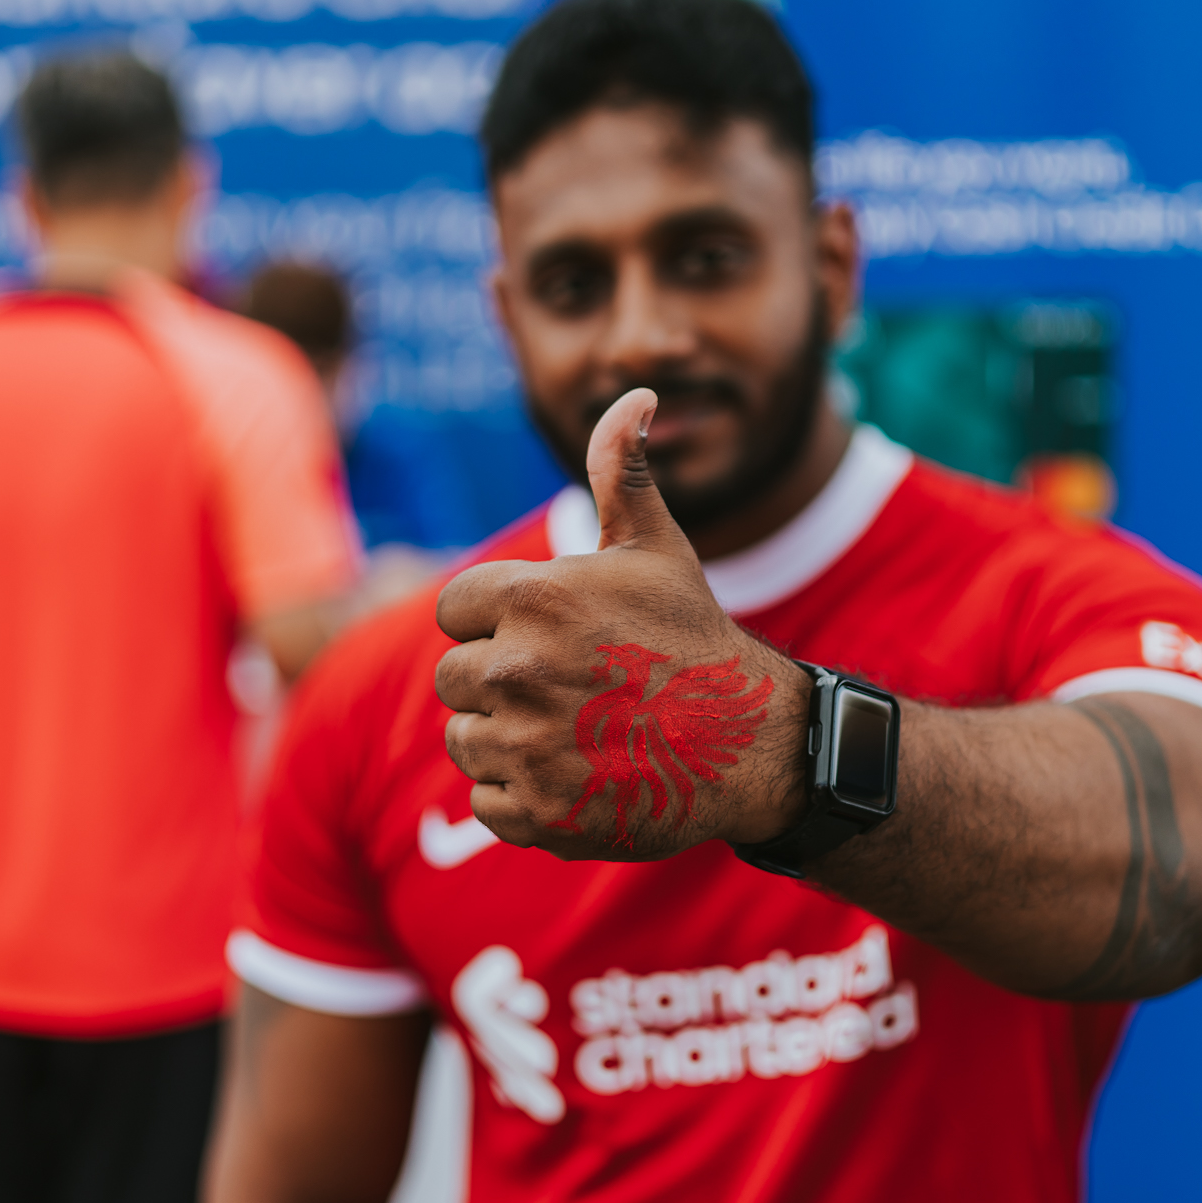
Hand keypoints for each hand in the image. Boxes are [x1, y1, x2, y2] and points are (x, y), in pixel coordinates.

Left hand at [435, 389, 810, 859]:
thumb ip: (621, 470)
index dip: (495, 622)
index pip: (452, 611)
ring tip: (576, 732)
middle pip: (454, 678)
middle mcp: (517, 667)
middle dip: (500, 683)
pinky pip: (486, 802)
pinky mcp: (534, 811)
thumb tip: (636, 390)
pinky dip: (523, 798)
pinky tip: (577, 776)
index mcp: (534, 595)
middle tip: (571, 690)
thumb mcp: (657, 546)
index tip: (548, 637)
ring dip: (508, 741)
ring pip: (466, 741)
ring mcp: (524, 743)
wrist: (748, 744)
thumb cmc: (693, 637)